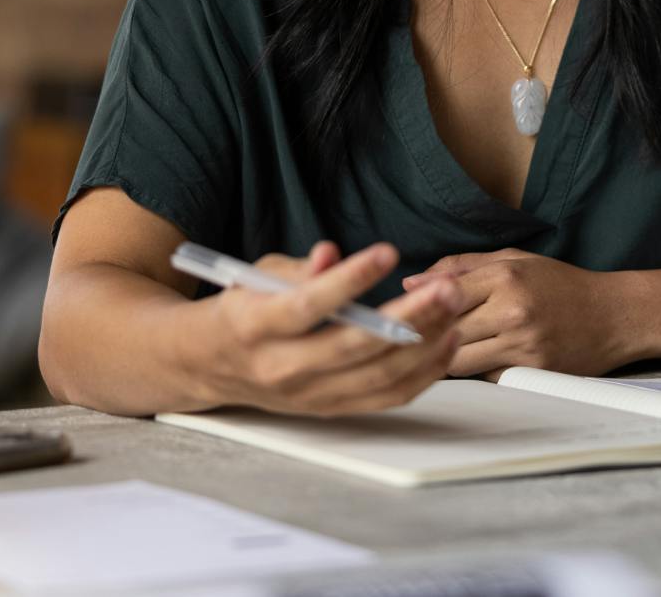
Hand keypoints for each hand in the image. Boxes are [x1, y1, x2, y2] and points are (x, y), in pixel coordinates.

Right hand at [194, 241, 463, 414]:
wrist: (206, 365)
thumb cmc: (241, 310)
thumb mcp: (254, 278)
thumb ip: (296, 268)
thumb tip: (330, 253)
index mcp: (255, 327)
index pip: (307, 305)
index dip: (349, 280)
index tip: (388, 252)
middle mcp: (282, 368)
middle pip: (353, 346)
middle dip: (408, 317)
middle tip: (445, 287)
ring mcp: (308, 395)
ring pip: (377, 376)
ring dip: (425, 343)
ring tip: (454, 307)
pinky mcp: (329, 410)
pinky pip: (386, 397)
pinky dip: (423, 373)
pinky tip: (447, 340)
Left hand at [403, 249, 637, 376]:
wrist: (615, 315)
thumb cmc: (562, 285)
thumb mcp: (516, 261)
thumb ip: (462, 266)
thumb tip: (412, 280)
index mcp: (506, 276)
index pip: (442, 295)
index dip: (423, 307)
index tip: (414, 312)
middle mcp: (513, 309)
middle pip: (445, 332)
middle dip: (433, 335)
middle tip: (428, 335)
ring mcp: (523, 344)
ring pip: (458, 361)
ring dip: (452, 357)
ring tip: (460, 345)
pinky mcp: (532, 371)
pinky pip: (485, 378)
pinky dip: (480, 371)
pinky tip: (491, 357)